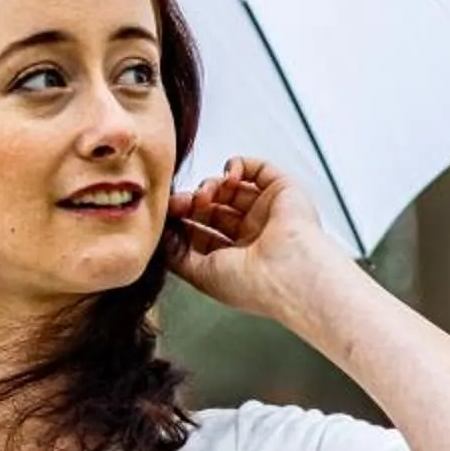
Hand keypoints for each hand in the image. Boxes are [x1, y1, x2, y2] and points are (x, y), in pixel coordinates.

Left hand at [165, 157, 328, 317]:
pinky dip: (236, 166)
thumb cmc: (252, 284)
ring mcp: (267, 212)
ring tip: (205, 196)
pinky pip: (256, 168)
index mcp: (237, 258)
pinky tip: (227, 176)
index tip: (165, 215)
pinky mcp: (281, 190)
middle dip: (191, 202)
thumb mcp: (201, 274)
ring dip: (210, 186)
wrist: (289, 274)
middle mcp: (253, 235)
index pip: (203, 232)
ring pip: (230, 188)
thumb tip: (160, 237)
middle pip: (213, 208)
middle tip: (178, 202)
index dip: (183, 221)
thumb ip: (177, 255)